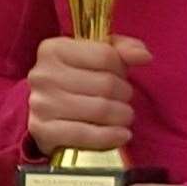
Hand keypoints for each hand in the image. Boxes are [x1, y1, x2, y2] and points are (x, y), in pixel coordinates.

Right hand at [25, 34, 150, 155]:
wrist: (44, 112)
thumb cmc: (76, 79)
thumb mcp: (95, 56)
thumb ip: (122, 49)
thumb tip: (144, 56)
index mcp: (53, 49)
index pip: (106, 55)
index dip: (121, 68)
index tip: (120, 75)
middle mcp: (43, 74)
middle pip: (106, 84)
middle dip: (124, 94)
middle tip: (123, 99)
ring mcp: (41, 104)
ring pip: (100, 110)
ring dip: (122, 116)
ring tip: (123, 116)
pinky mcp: (43, 131)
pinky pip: (86, 135)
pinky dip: (110, 136)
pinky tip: (121, 135)